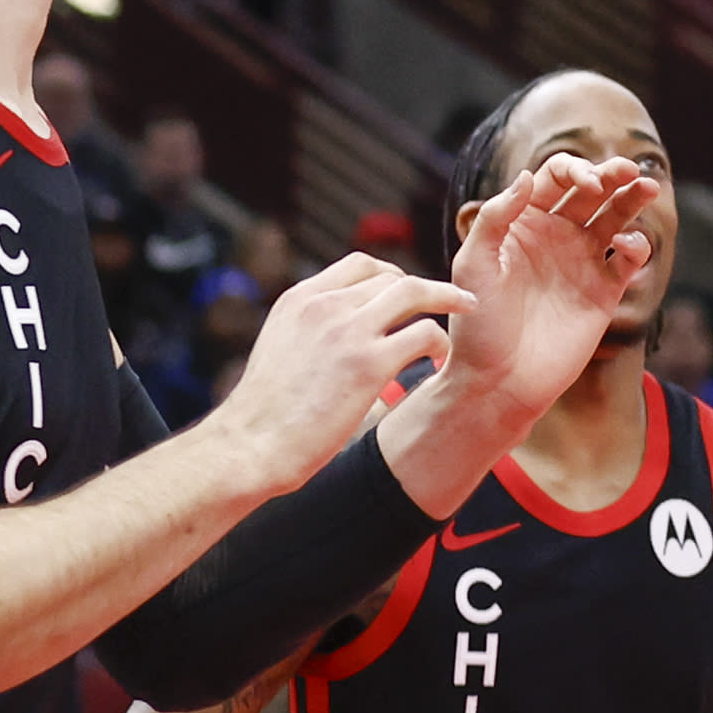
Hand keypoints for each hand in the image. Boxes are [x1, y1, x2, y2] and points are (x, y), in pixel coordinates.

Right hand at [215, 254, 473, 483]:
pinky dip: (441, 342)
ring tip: (465, 311)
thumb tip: (347, 336)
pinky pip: (424, 334)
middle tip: (444, 304)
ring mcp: (348, 331)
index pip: (359, 264)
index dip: (391, 274)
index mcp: (299, 300)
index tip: (408, 292)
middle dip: (423, 288)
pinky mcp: (369, 364)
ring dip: (446, 300)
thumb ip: (312, 330)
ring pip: (414, 293)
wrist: (247, 448)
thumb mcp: (280, 348)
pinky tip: (443, 358)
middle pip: (392, 276)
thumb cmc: (263, 415)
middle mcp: (324, 306)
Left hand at [434, 152, 657, 413]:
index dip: (575, 170)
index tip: (588, 185)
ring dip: (634, 198)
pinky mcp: (604, 291)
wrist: (497, 382)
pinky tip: (628, 245)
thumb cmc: (476, 325)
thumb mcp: (473, 265)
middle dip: (612, 173)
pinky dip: (637, 245)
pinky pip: (630, 258)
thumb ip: (495, 217)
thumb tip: (527, 176)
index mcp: (524, 222)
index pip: (556, 177)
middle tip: (629, 169)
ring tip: (649, 186)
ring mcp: (582, 262)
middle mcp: (556, 235)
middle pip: (593, 190)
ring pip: (617, 217)